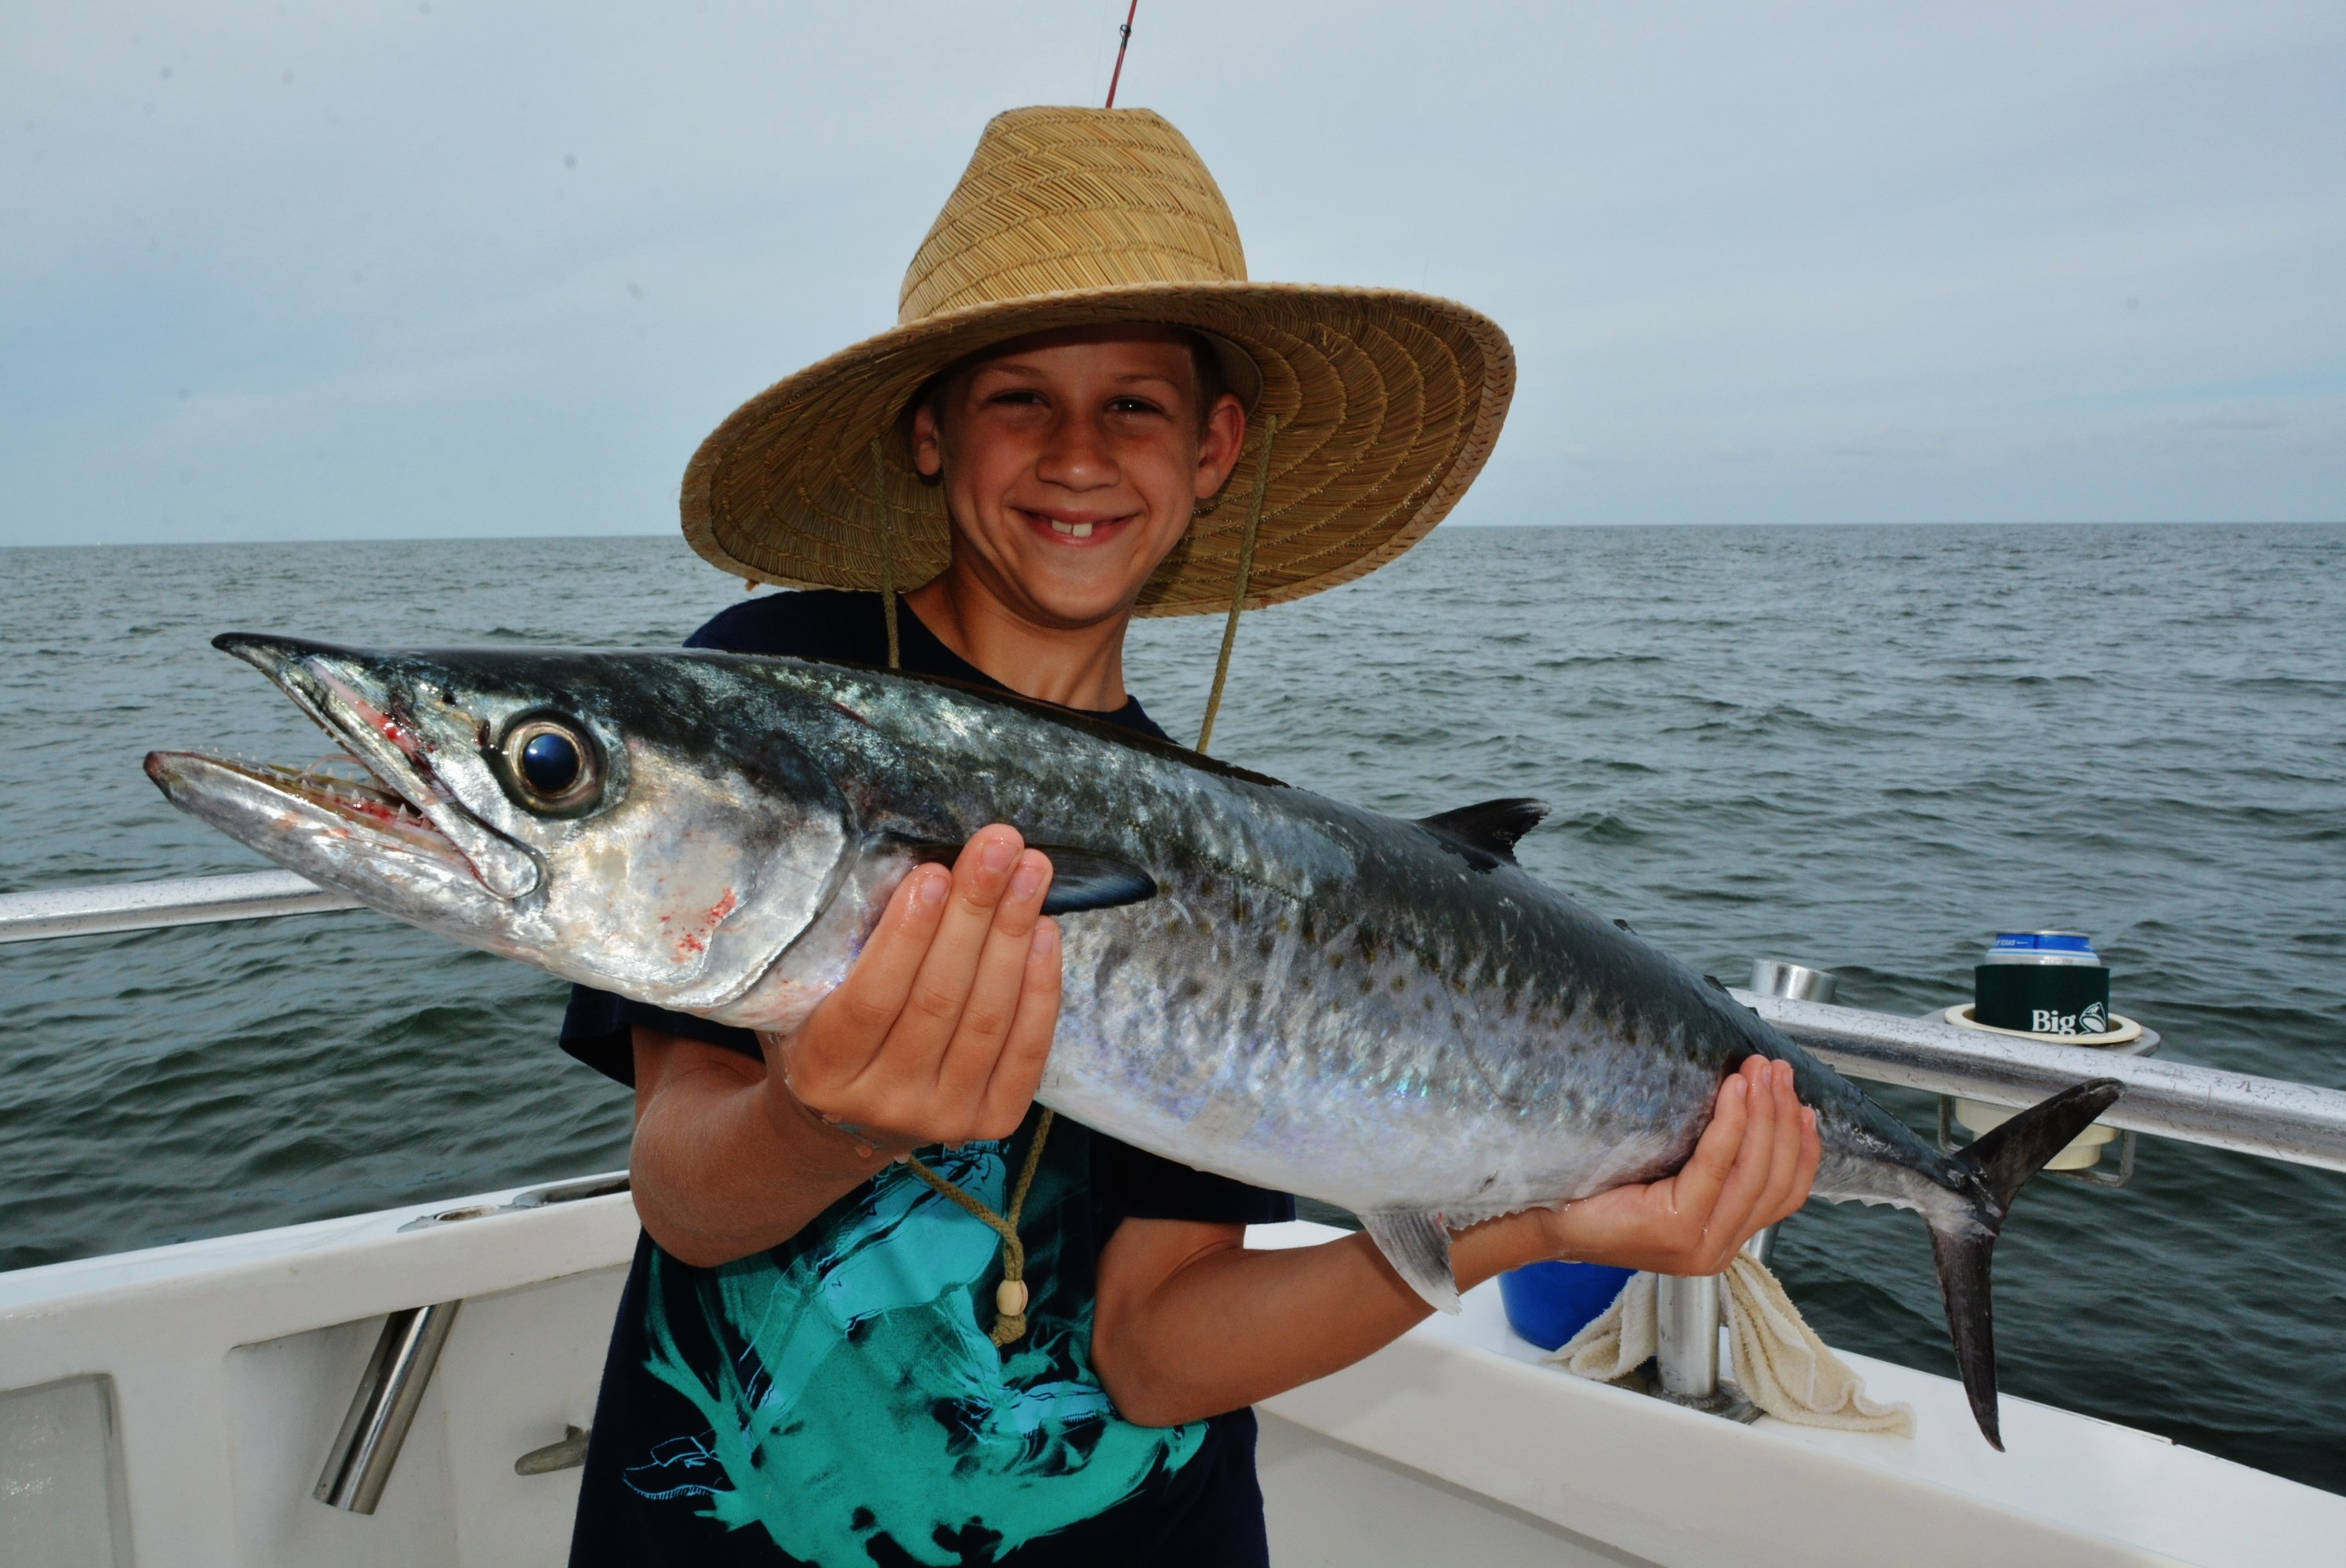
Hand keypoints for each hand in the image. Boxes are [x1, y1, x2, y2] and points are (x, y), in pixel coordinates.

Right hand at [757, 824, 1060, 1158]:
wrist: (851, 1121)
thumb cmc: (829, 1034)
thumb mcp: (808, 999)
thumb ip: (845, 951)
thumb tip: (915, 869)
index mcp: (824, 1070)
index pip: (871, 1000)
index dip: (906, 936)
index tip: (933, 872)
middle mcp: (884, 1102)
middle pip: (939, 1001)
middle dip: (974, 915)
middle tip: (999, 847)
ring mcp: (942, 1117)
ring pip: (987, 1019)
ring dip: (1013, 936)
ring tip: (1030, 873)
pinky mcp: (991, 1122)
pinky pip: (1027, 1050)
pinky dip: (1040, 987)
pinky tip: (1044, 931)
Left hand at [1527, 1056, 1819, 1275]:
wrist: (1542, 1215)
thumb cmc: (1596, 1190)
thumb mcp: (1667, 1177)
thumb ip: (1710, 1165)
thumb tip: (1748, 1104)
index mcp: (1722, 1238)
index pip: (1784, 1195)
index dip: (1801, 1149)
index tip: (1802, 1105)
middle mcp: (1719, 1248)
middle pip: (1774, 1179)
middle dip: (1782, 1119)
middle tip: (1777, 1070)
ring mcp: (1701, 1244)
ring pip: (1754, 1172)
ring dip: (1764, 1115)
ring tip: (1761, 1072)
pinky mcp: (1677, 1229)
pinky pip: (1717, 1166)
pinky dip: (1733, 1125)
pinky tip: (1735, 1092)